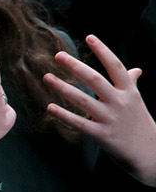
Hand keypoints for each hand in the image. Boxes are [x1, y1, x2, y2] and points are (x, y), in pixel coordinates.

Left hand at [45, 35, 155, 185]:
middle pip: (95, 80)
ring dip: (63, 88)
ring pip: (83, 100)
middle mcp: (120, 102)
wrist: (150, 155)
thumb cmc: (140, 124)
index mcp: (129, 92)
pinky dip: (63, 115)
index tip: (89, 37)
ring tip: (47, 77)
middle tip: (57, 56)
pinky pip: (79, 123)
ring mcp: (111, 119)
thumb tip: (135, 69)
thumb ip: (132, 84)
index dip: (103, 51)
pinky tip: (49, 107)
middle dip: (75, 66)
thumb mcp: (138, 102)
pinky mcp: (103, 135)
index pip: (116, 66)